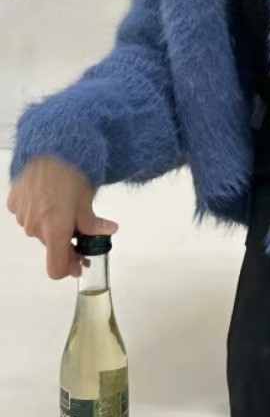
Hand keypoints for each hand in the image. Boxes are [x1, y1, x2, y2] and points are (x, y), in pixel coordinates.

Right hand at [6, 157, 118, 279]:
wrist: (49, 147)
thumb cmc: (72, 174)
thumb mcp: (87, 200)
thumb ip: (93, 223)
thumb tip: (109, 231)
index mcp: (54, 231)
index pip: (55, 268)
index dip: (69, 268)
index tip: (80, 260)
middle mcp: (34, 228)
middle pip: (50, 245)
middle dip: (65, 241)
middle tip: (80, 228)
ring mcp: (22, 215)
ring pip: (38, 229)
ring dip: (51, 224)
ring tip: (64, 205)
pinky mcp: (14, 201)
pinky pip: (27, 214)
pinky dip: (39, 211)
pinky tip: (49, 196)